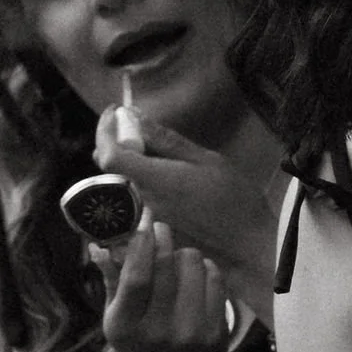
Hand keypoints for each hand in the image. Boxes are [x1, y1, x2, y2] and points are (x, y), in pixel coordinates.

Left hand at [94, 109, 275, 297]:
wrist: (246, 240)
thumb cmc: (232, 197)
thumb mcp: (203, 159)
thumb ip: (165, 140)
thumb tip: (134, 117)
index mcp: (154, 180)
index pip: (109, 155)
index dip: (104, 130)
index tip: (114, 111)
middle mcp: (142, 200)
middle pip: (112, 167)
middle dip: (116, 141)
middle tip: (135, 123)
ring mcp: (145, 215)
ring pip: (122, 180)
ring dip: (128, 158)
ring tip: (150, 144)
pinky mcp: (153, 223)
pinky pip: (134, 193)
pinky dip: (139, 174)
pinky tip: (160, 168)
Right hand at [99, 211, 229, 351]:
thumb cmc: (140, 348)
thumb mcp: (115, 321)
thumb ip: (111, 282)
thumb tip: (100, 244)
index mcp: (126, 327)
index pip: (136, 276)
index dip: (141, 243)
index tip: (143, 221)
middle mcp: (158, 331)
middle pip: (166, 265)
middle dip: (162, 238)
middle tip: (159, 228)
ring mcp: (190, 332)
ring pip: (192, 265)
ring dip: (184, 254)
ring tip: (177, 262)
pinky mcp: (215, 332)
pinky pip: (215, 279)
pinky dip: (205, 268)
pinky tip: (196, 274)